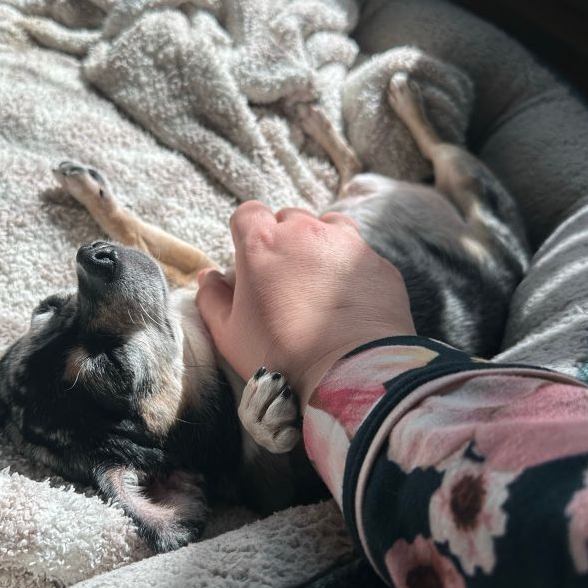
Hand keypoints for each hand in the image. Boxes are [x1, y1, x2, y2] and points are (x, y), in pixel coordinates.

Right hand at [195, 201, 415, 406]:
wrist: (349, 373)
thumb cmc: (280, 356)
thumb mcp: (230, 333)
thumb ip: (212, 299)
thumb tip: (209, 278)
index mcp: (262, 244)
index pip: (248, 214)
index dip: (247, 234)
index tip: (251, 260)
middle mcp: (305, 232)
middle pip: (288, 219)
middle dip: (283, 241)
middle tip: (284, 281)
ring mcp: (347, 243)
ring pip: (328, 227)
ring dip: (319, 246)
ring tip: (318, 284)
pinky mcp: (378, 263)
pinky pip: (358, 255)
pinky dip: (350, 269)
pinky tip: (348, 302)